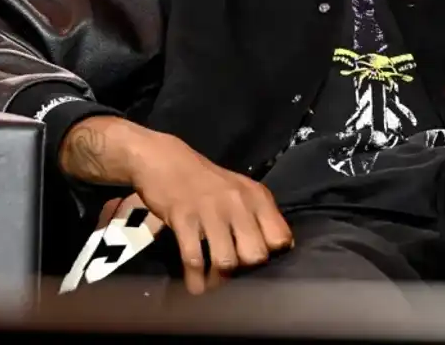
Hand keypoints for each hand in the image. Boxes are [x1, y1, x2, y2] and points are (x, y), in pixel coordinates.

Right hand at [126, 130, 292, 294]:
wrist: (165, 160)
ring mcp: (210, 211)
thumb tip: (279, 248)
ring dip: (219, 279)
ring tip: (213, 282)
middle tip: (234, 273)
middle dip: (245, 271)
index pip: (280, 237)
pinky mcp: (184, 219)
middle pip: (255, 254)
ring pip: (226, 261)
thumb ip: (258, 215)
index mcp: (256, 196)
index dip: (272, 256)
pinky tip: (195, 285)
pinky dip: (196, 279)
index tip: (259, 262)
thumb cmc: (205, 180)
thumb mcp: (240, 190)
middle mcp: (238, 203)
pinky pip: (194, 259)